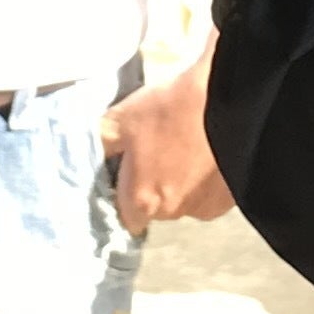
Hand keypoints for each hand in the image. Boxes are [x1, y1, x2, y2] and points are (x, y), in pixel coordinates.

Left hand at [105, 51, 233, 232]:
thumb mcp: (121, 119)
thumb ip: (97, 146)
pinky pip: (210, 195)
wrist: (229, 97)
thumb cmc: (172, 108)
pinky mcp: (231, 199)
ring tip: (186, 144)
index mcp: (141, 200)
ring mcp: (205, 208)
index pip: (123, 216)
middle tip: (158, 147)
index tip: (128, 170)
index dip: (123, 193)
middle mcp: (173, 213)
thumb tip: (82, 159)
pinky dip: (207, 179)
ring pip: (184, 201)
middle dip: (153, 184)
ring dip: (182, 181)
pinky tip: (207, 151)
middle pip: (155, 209)